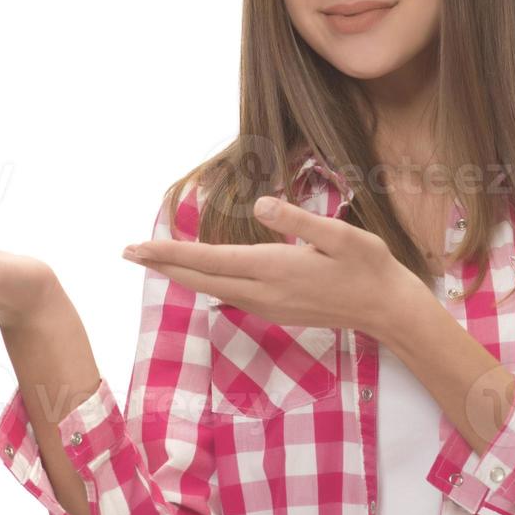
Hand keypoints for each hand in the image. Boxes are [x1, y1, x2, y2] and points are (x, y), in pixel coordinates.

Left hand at [121, 195, 424, 338]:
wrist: (388, 310)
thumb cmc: (369, 268)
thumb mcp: (340, 236)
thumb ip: (299, 219)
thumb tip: (261, 204)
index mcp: (273, 269)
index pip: (208, 260)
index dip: (169, 252)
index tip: (136, 247)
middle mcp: (262, 292)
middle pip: (199, 278)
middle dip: (161, 264)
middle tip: (126, 252)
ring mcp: (267, 305)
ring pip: (211, 288)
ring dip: (180, 273)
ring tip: (153, 259)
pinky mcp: (275, 309)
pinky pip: (228, 294)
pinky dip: (203, 281)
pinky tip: (198, 274)